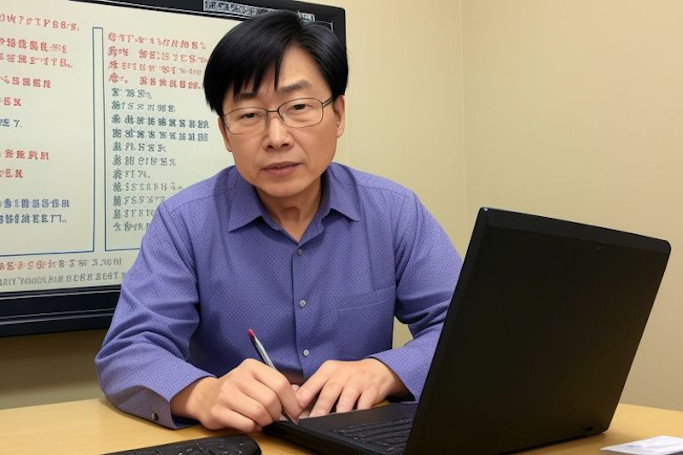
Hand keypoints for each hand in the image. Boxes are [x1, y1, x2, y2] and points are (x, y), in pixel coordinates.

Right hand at [170, 358, 301, 431]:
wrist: (205, 395)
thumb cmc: (237, 388)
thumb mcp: (255, 379)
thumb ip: (275, 385)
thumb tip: (299, 397)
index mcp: (252, 366)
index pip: (280, 383)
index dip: (292, 401)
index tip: (295, 412)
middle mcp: (239, 377)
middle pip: (270, 400)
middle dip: (277, 413)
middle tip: (275, 417)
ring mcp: (227, 394)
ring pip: (259, 413)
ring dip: (266, 421)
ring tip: (262, 420)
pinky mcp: (218, 411)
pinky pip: (246, 424)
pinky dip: (253, 427)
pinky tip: (251, 423)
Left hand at [296, 358, 407, 417]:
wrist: (377, 369)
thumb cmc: (349, 376)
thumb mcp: (331, 375)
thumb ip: (315, 388)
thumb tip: (296, 405)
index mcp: (328, 369)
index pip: (312, 384)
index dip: (303, 398)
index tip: (296, 411)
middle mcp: (342, 374)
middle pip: (329, 391)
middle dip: (320, 408)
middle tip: (311, 421)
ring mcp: (357, 381)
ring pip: (346, 398)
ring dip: (338, 412)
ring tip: (331, 423)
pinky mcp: (370, 390)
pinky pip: (364, 404)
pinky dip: (358, 413)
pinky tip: (352, 420)